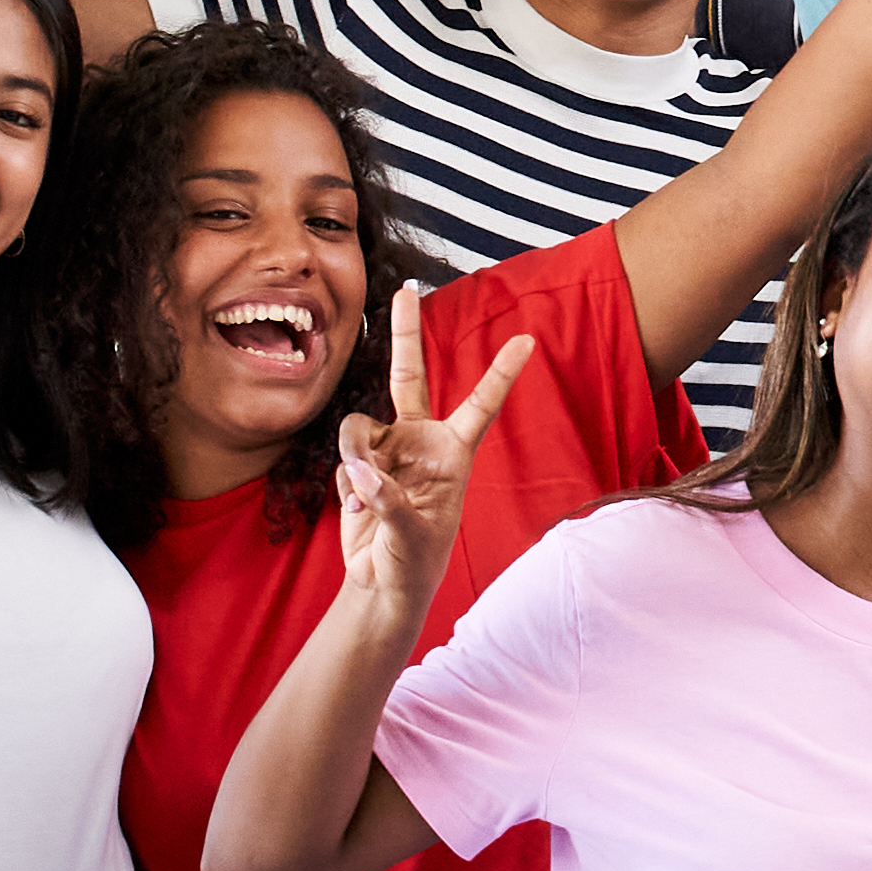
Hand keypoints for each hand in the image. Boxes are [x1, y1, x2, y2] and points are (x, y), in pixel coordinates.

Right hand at [332, 292, 535, 616]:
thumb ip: (387, 499)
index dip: (501, 372)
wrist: (382, 582)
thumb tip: (361, 469)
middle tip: (405, 288)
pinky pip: (344, 458)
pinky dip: (346, 482)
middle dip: (404, 332)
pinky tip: (357, 508)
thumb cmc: (415, 561)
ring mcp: (387, 449)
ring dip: (354, 455)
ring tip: (364, 495)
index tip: (527, 339)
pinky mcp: (359, 463)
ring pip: (357, 426)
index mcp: (454, 453)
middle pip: (409, 375)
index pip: (481, 405)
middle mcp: (421, 441)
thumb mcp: (412, 535)